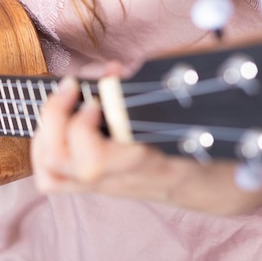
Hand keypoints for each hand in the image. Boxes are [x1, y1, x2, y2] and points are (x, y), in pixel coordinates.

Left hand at [31, 76, 261, 214]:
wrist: (216, 182)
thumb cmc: (208, 139)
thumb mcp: (194, 106)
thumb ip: (157, 87)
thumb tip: (114, 74)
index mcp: (150, 165)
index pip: (94, 162)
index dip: (81, 127)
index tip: (95, 96)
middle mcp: (122, 181)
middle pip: (62, 166)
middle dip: (54, 120)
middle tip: (71, 88)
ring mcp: (106, 187)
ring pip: (51, 177)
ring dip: (45, 133)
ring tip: (63, 102)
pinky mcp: (97, 186)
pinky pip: (53, 178)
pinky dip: (45, 148)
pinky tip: (60, 122)